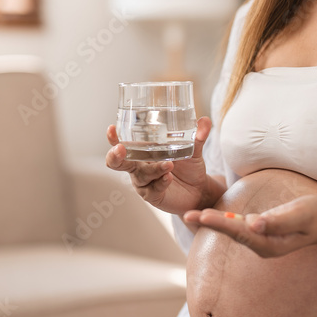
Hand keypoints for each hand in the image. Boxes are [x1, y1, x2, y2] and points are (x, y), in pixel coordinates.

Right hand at [105, 116, 219, 214]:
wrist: (200, 190)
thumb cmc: (189, 167)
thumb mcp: (194, 150)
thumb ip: (198, 136)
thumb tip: (204, 120)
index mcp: (142, 153)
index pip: (122, 144)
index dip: (114, 138)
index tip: (112, 128)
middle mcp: (139, 167)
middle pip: (118, 163)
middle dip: (116, 156)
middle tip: (121, 148)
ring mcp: (145, 183)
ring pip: (141, 175)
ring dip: (154, 168)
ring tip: (168, 164)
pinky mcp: (153, 196)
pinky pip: (153, 189)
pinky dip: (161, 182)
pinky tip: (168, 178)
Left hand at [181, 194, 316, 257]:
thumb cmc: (316, 215)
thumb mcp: (300, 215)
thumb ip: (278, 221)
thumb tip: (254, 224)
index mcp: (270, 243)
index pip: (240, 232)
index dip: (220, 223)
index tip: (202, 216)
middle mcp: (262, 245)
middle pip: (232, 232)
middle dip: (209, 224)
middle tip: (187, 216)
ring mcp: (262, 240)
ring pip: (233, 230)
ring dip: (213, 222)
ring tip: (192, 216)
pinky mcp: (261, 231)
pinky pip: (239, 226)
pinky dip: (223, 220)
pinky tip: (210, 216)